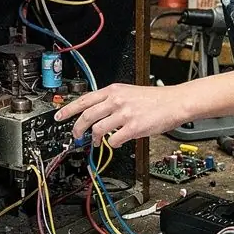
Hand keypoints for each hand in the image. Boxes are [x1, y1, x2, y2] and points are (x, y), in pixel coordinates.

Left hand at [55, 82, 187, 147]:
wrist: (175, 102)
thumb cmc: (156, 99)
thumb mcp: (129, 93)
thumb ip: (112, 101)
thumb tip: (97, 113)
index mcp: (114, 90)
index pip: (84, 99)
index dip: (68, 109)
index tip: (59, 116)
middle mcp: (117, 101)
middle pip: (87, 115)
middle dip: (77, 128)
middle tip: (75, 135)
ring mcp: (124, 114)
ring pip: (98, 128)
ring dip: (94, 138)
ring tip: (96, 142)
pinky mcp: (133, 127)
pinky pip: (114, 139)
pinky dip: (112, 144)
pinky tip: (115, 142)